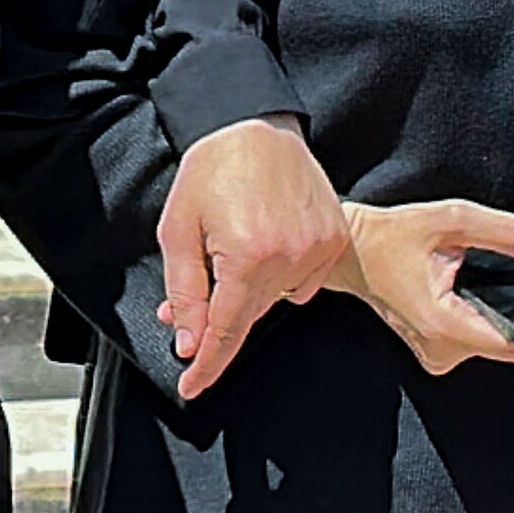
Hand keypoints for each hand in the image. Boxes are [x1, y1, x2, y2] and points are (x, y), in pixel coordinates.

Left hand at [156, 115, 349, 400]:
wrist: (254, 124)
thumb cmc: (212, 169)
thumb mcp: (179, 230)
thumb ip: (185, 292)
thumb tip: (190, 342)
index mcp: (248, 256)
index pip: (225, 330)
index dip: (207, 364)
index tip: (191, 388)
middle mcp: (290, 258)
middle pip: (248, 316)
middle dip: (215, 317)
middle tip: (187, 306)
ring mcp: (319, 251)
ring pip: (275, 300)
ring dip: (247, 290)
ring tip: (228, 247)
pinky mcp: (334, 241)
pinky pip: (303, 282)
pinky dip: (279, 275)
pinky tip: (262, 243)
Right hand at [326, 200, 513, 376]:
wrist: (349, 251)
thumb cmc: (388, 236)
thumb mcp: (451, 219)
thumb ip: (508, 232)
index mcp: (445, 325)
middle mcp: (441, 351)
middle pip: (510, 344)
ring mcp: (436, 356)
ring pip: (494, 343)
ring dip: (502, 315)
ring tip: (482, 281)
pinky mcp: (434, 352)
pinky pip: (475, 341)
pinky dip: (483, 319)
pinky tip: (468, 293)